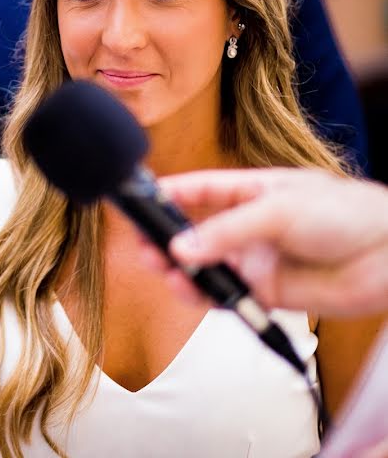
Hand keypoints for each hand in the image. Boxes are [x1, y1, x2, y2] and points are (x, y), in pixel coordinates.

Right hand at [139, 168, 387, 316]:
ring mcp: (255, 260)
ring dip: (179, 269)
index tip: (138, 199)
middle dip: (166, 238)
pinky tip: (188, 289)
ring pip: (204, 266)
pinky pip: (224, 296)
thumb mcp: (277, 211)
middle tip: (143, 244)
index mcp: (252, 191)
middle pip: (194, 232)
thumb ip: (225, 232)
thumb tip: (181, 250)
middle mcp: (249, 226)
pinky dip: (202, 295)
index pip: (200, 190)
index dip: (169, 193)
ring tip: (161, 269)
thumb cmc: (347, 215)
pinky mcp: (265, 292)